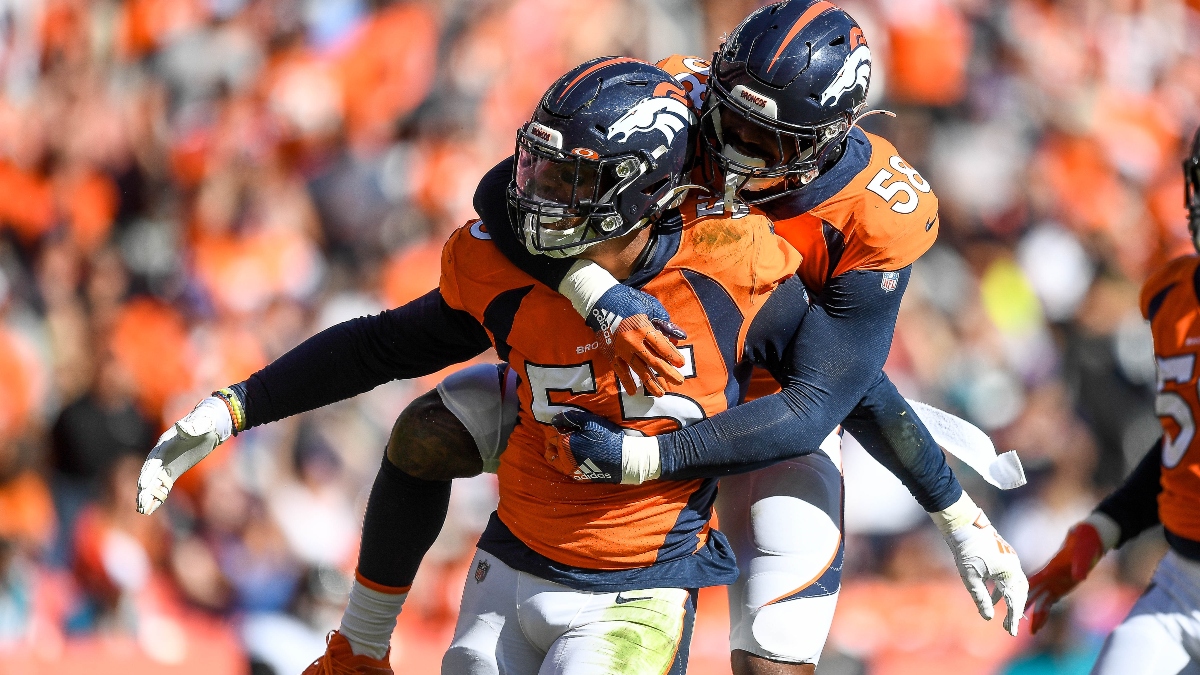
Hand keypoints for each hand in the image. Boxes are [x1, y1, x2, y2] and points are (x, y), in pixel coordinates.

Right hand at [136, 397, 233, 514]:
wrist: (211, 424)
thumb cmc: (206, 422)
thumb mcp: (203, 423)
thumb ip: (193, 426)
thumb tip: (182, 426)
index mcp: (165, 443)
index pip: (153, 460)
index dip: (148, 472)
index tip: (143, 485)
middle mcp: (162, 454)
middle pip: (149, 473)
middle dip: (144, 488)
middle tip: (140, 504)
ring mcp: (166, 463)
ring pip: (154, 481)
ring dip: (148, 495)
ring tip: (142, 510)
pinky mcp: (172, 471)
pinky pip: (162, 485)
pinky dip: (157, 496)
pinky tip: (151, 509)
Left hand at [547, 409, 659, 484]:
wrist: (623, 460)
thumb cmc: (607, 438)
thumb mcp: (589, 422)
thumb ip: (570, 418)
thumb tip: (555, 418)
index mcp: (564, 444)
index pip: (550, 435)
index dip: (552, 428)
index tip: (556, 424)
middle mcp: (564, 459)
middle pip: (550, 450)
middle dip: (552, 441)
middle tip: (559, 434)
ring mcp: (572, 470)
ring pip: (556, 462)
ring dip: (557, 453)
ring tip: (564, 445)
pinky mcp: (580, 476)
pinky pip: (566, 468)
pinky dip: (565, 461)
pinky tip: (573, 455)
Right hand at [586, 285, 686, 396]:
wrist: (600, 303)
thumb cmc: (629, 302)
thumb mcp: (649, 306)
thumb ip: (664, 322)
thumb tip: (680, 336)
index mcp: (642, 327)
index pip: (661, 346)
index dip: (673, 356)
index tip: (681, 364)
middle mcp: (631, 341)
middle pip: (653, 361)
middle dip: (667, 373)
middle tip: (679, 382)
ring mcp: (620, 350)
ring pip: (638, 370)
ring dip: (650, 382)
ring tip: (661, 393)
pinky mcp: (611, 354)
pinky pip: (620, 371)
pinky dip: (627, 382)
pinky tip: (634, 392)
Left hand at [934, 496, 1028, 636]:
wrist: (964, 524)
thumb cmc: (965, 550)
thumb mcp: (970, 577)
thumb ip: (981, 598)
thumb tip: (988, 617)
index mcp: (1008, 572)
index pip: (1014, 601)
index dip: (1013, 618)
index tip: (1011, 633)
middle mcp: (1014, 565)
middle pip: (1020, 594)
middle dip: (1015, 611)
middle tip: (1009, 627)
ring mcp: (1011, 559)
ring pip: (1016, 585)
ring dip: (1011, 600)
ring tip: (1004, 616)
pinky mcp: (1005, 555)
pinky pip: (1010, 576)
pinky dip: (1005, 589)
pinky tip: (996, 598)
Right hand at [1026, 522, 1105, 633]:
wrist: (1090, 539)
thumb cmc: (1086, 543)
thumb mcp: (1084, 551)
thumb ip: (1081, 565)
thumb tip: (1079, 578)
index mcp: (1051, 569)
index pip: (1033, 582)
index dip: (1023, 592)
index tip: (1013, 602)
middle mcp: (1049, 577)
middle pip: (1033, 594)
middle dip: (1024, 607)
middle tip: (1015, 621)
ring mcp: (1054, 582)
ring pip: (1041, 601)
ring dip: (1035, 614)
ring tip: (1032, 632)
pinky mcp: (1061, 587)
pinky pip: (1049, 602)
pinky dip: (1043, 613)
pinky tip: (1039, 623)